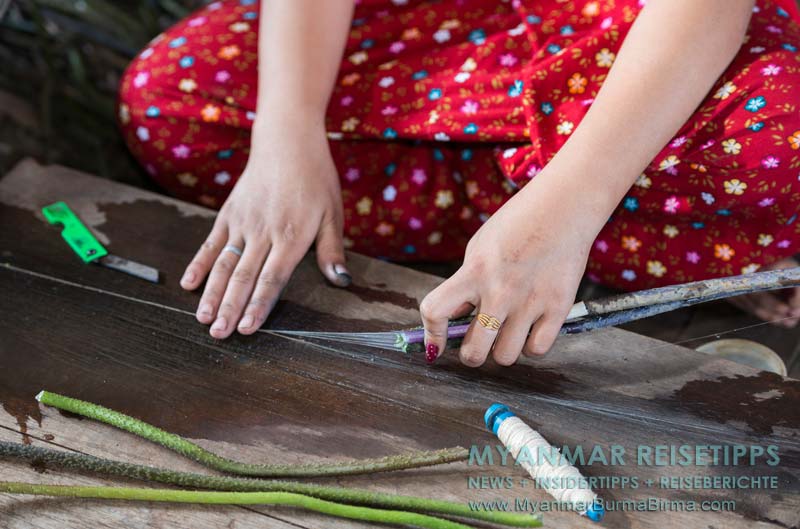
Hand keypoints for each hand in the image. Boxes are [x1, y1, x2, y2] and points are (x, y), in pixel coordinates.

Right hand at [180, 122, 348, 337]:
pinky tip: (188, 284)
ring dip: (212, 294)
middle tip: (218, 335)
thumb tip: (340, 281)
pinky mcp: (228, 213)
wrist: (287, 140)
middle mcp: (263, 232)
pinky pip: (210, 243)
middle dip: (230, 308)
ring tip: (203, 319)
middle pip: (243, 277)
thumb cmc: (315, 178)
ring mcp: (242, 223)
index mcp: (291, 236)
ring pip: (223, 264)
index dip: (258, 306)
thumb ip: (332, 250)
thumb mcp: (333, 213)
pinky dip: (199, 264)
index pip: (272, 279)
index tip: (247, 329)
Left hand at [420, 175, 599, 365]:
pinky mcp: (558, 308)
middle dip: (471, 354)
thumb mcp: (480, 247)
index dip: (432, 334)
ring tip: (507, 332)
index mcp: (474, 271)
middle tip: (477, 344)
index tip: (436, 345)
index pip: (435, 311)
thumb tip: (457, 318)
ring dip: (502, 350)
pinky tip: (530, 329)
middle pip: (474, 352)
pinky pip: (537, 350)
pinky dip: (531, 346)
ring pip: (506, 357)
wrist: (564, 208)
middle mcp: (500, 291)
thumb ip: (466, 284)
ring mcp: (530, 302)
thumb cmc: (517, 225)